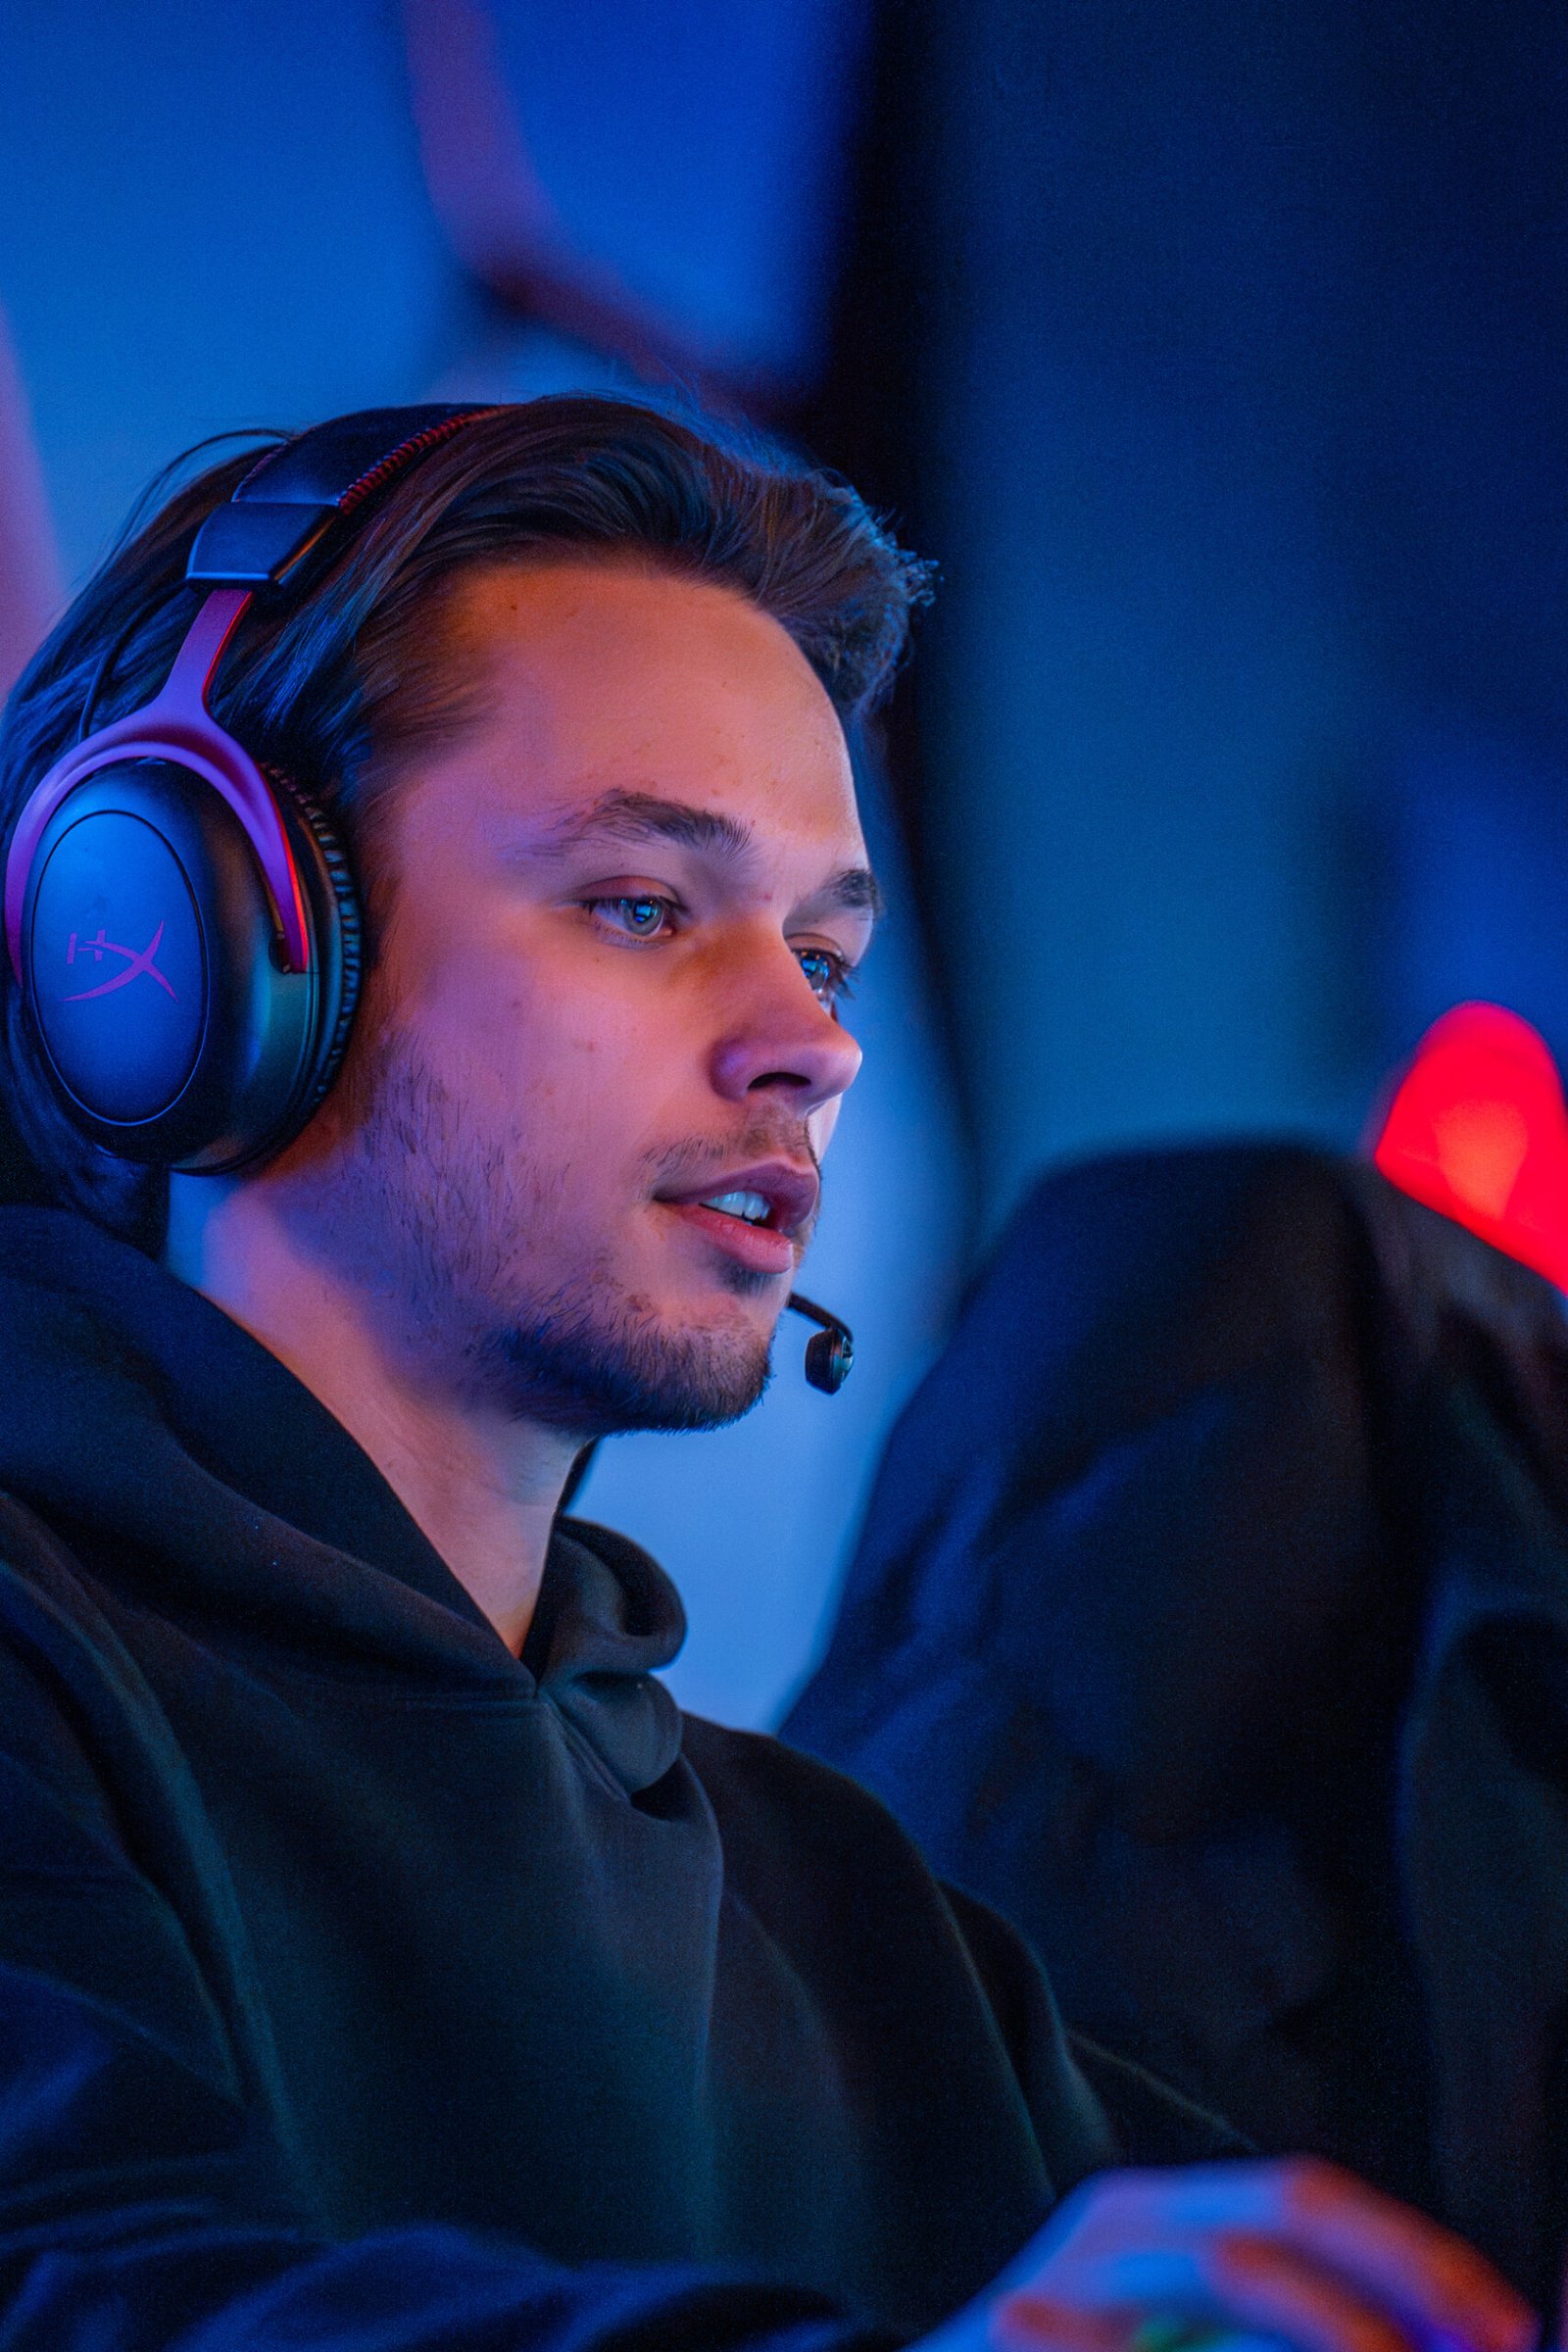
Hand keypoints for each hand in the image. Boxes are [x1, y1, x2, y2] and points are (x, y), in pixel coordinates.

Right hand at [924, 2160, 1535, 2351]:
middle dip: (1397, 2275)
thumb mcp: (1173, 2340)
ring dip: (1338, 2334)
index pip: (1305, 2195)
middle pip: (1279, 2211)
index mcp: (1157, 2212)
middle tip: (1482, 2351)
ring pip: (1231, 2275)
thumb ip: (1271, 2333)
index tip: (1506, 2326)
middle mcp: (1116, 2224)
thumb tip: (1430, 2346)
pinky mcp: (1023, 2340)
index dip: (1415, 2252)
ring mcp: (1067, 2282)